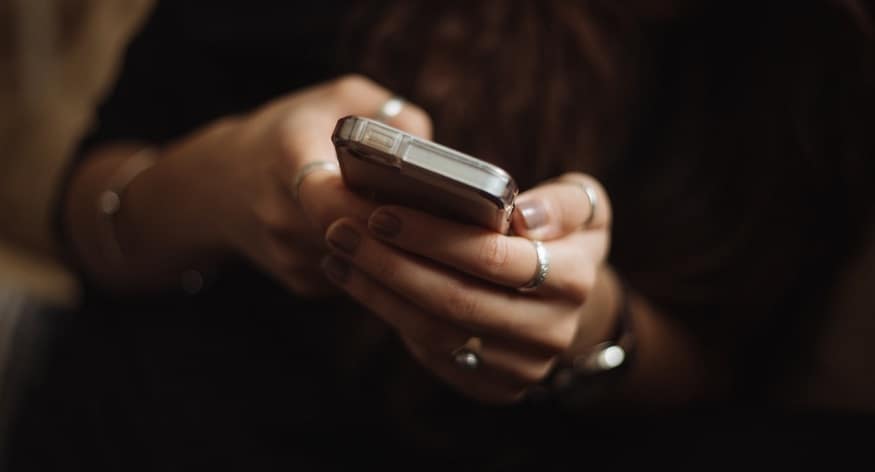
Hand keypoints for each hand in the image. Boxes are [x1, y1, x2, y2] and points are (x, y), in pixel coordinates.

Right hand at [153, 75, 431, 294]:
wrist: (219, 185)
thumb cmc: (289, 132)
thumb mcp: (337, 98)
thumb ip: (388, 114)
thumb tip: (433, 153)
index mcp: (287, 158)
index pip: (331, 198)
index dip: (376, 206)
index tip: (416, 200)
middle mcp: (281, 214)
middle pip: (356, 237)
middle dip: (401, 231)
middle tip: (445, 219)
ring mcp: (289, 256)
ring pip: (362, 263)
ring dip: (394, 251)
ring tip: (428, 229)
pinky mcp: (300, 282)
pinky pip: (354, 277)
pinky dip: (377, 263)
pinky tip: (391, 241)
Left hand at [321, 173, 613, 402]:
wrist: (563, 303)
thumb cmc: (560, 238)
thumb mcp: (582, 207)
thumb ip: (563, 202)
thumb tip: (522, 216)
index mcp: (574, 279)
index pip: (493, 258)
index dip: (433, 237)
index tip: (381, 213)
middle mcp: (552, 331)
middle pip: (455, 300)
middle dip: (390, 263)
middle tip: (342, 231)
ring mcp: (521, 367)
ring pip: (435, 332)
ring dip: (377, 291)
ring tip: (339, 253)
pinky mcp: (493, 387)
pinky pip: (431, 353)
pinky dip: (388, 314)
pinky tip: (357, 281)